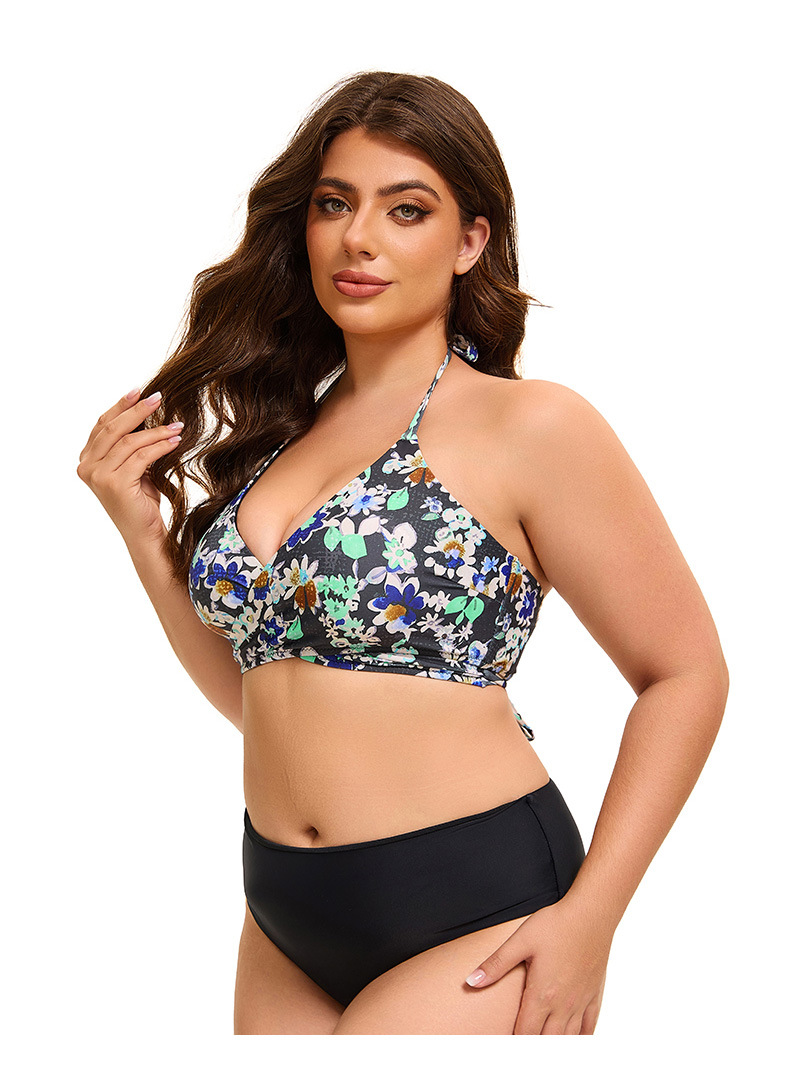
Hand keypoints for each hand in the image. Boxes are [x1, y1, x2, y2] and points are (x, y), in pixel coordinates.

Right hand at [77, 387, 182, 547]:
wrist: (144, 533)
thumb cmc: (141, 500)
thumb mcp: (133, 466)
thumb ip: (131, 444)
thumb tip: (147, 411)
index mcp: (87, 459)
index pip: (103, 425)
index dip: (121, 406)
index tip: (140, 391)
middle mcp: (87, 466)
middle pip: (113, 428)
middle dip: (137, 410)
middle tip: (158, 397)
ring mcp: (98, 476)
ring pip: (129, 441)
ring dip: (156, 430)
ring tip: (176, 426)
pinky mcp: (114, 484)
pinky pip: (140, 456)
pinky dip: (159, 446)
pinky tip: (174, 441)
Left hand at [464, 898, 612, 1033]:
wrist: (592, 914)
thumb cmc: (555, 924)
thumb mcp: (521, 941)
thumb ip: (496, 965)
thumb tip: (470, 982)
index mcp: (541, 994)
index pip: (524, 1034)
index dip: (513, 1044)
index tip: (504, 1046)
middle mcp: (563, 1005)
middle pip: (547, 1042)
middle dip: (533, 1047)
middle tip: (521, 1047)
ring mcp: (581, 1002)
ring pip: (568, 1040)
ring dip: (554, 1046)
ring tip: (542, 1045)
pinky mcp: (594, 995)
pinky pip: (589, 1028)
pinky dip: (579, 1039)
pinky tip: (571, 1040)